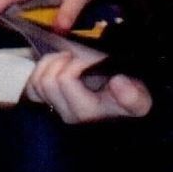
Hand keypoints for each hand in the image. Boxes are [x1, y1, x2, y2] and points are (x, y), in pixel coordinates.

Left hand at [23, 51, 152, 123]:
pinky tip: (56, 67)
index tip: (91, 59)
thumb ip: (132, 96)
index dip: (76, 63)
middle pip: (47, 81)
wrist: (125, 115)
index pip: (65, 80)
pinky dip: (39, 73)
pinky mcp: (50, 106)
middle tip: (76, 56)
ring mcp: (56, 111)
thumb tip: (118, 82)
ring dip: (49, 64)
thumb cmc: (132, 103)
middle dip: (60, 61)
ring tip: (67, 59)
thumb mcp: (140, 100)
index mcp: (86, 111)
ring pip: (36, 83)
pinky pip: (32, 89)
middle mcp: (67, 115)